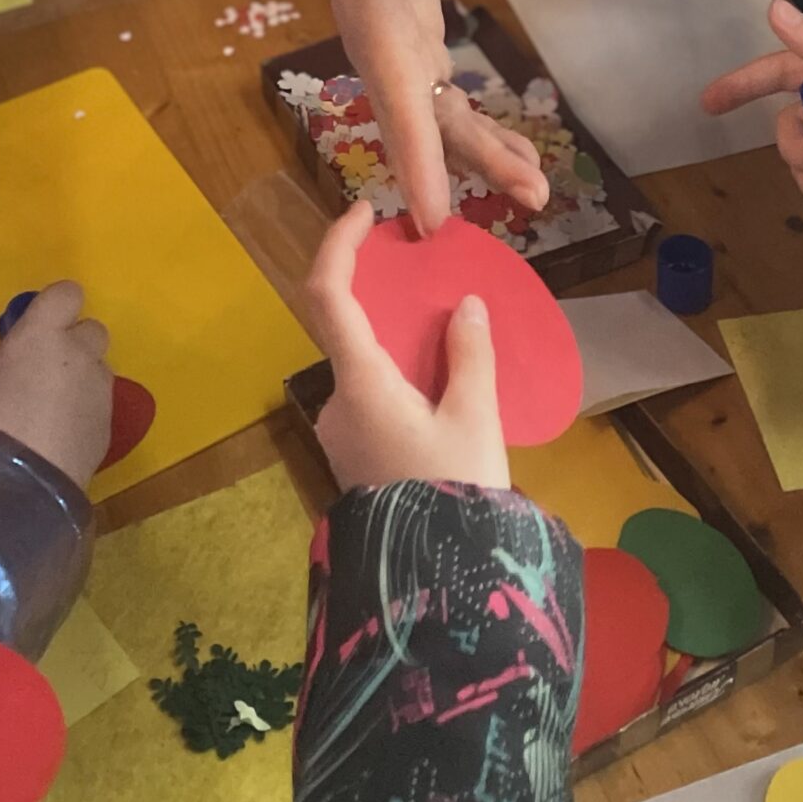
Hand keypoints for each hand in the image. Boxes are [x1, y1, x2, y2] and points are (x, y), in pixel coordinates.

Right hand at [0, 282, 112, 486]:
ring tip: (56, 412)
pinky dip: (87, 416)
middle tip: (49, 372)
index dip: (56, 308)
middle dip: (76, 345)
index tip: (40, 326)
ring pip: (101, 370)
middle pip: (93, 330)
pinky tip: (63, 441)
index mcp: (40, 336)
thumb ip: (4, 373)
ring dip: (84, 381)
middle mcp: (78, 355)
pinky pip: (102, 408)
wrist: (13, 494)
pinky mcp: (110, 429)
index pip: (66, 294)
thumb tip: (10, 382)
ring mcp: (99, 392)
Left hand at [305, 204, 510, 490]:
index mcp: (360, 383)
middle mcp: (337, 402)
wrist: (435, 589)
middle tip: (433, 283)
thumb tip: (463, 305)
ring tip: (454, 346)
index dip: (338, 245)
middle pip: (349, 330)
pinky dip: (399, 379)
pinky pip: (372, 398)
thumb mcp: (475, 422)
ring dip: (398, 347)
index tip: (364, 212)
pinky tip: (442, 393)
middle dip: (386, 301)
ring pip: (364, 368)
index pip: (327, 296)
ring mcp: (339, 434)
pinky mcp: (353, 458)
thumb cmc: (454, 496)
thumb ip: (469, 356)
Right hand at [312, 0, 547, 231]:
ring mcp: (396, 56)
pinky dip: (479, 131)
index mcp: (372, 23)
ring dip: (484, 157)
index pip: (397, 99)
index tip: (432, 215)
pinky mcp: (414, 50)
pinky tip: (516, 154)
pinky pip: (446, 105)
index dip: (416, 158)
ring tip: (536, 189)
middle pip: (426, 124)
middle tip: (534, 198)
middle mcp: (380, 53)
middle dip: (475, 167)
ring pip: (440, 122)